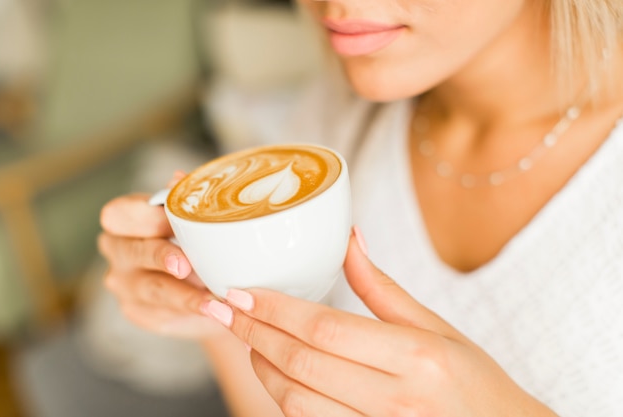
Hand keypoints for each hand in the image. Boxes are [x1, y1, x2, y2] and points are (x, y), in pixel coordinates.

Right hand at [98, 172, 222, 338]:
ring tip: (214, 302)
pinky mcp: (140, 313)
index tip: (173, 220)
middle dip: (161, 256)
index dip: (145, 217)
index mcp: (123, 220)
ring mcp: (125, 286)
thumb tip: (180, 177)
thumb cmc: (196, 239)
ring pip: (150, 289)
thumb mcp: (194, 218)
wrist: (207, 282)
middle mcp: (118, 252)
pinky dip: (190, 313)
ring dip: (183, 295)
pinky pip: (163, 314)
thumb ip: (186, 199)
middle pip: (131, 252)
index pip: (119, 214)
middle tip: (186, 265)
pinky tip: (213, 312)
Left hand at [206, 227, 556, 416]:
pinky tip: (271, 368)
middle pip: (302, 364)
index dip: (275, 310)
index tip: (239, 291)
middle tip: (223, 307)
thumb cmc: (475, 381)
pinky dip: (281, 394)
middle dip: (253, 333)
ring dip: (260, 365)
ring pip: (295, 400)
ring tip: (244, 335)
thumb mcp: (437, 327)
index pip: (325, 329)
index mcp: (416, 357)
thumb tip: (348, 239)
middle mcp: (394, 399)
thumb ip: (383, 288)